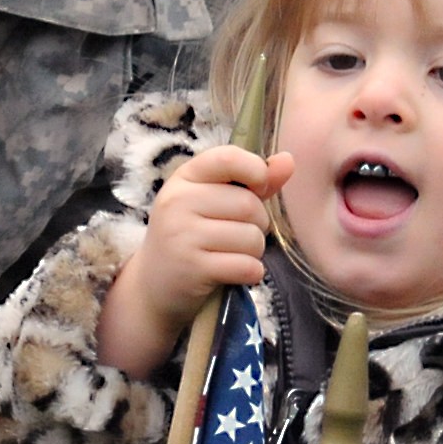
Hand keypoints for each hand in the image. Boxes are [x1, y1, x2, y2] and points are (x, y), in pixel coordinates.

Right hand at [97, 143, 289, 377]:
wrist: (153, 286)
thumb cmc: (192, 237)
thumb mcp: (213, 202)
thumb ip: (252, 182)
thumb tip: (289, 160)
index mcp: (184, 177)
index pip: (228, 158)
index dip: (256, 171)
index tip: (259, 189)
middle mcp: (177, 202)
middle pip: (248, 205)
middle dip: (258, 224)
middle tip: (239, 236)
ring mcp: (182, 235)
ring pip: (251, 237)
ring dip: (254, 252)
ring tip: (233, 255)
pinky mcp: (192, 268)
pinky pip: (246, 266)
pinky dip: (251, 273)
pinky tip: (236, 274)